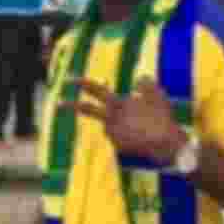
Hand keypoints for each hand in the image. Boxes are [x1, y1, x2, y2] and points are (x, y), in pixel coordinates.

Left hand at [61, 77, 187, 160]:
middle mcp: (111, 118)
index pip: (97, 90)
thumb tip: (138, 78)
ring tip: (139, 128)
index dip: (83, 84)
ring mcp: (113, 133)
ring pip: (110, 125)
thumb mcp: (158, 95)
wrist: (165, 144)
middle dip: (72, 105)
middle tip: (58, 102)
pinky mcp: (117, 146)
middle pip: (88, 109)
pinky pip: (119, 136)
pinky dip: (127, 135)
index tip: (70, 80)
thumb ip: (146, 84)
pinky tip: (139, 137)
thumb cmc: (163, 118)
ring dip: (120, 124)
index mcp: (119, 103)